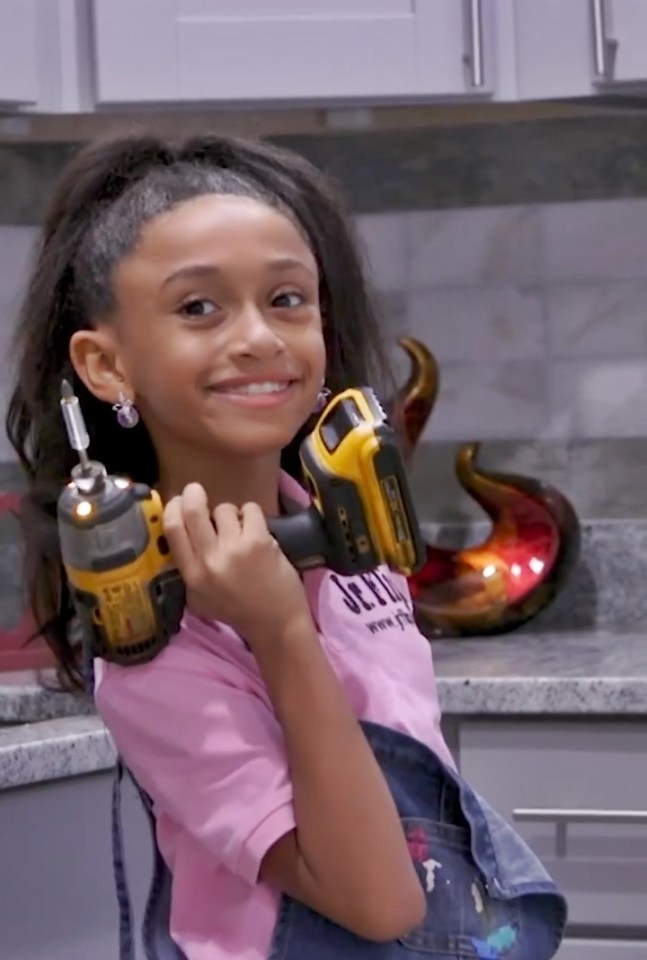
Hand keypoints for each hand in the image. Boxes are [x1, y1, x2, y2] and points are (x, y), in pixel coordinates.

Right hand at [163, 483, 312, 645]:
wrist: (275, 622)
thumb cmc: (236, 610)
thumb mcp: (199, 598)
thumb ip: (187, 569)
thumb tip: (178, 532)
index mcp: (191, 575)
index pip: (172, 530)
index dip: (172, 508)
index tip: (177, 501)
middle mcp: (209, 561)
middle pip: (193, 511)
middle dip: (193, 494)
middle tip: (196, 491)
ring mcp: (234, 549)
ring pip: (224, 509)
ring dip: (230, 514)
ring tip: (238, 528)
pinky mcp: (259, 542)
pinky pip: (250, 509)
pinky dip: (251, 514)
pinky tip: (255, 529)